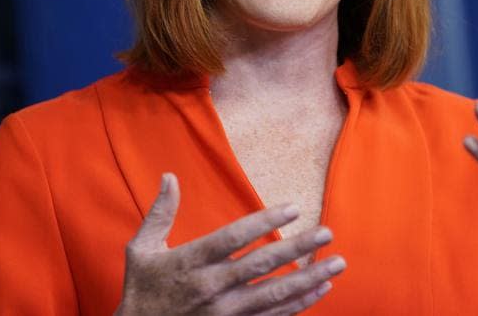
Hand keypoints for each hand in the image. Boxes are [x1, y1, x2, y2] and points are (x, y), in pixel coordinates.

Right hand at [116, 173, 345, 315]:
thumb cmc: (141, 290)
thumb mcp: (142, 250)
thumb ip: (160, 213)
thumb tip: (170, 176)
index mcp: (190, 261)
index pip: (234, 237)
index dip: (265, 221)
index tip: (294, 208)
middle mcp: (211, 287)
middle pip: (261, 264)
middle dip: (299, 248)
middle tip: (327, 232)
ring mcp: (224, 313)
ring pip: (274, 294)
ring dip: (309, 278)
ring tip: (337, 263)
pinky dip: (299, 305)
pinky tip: (320, 289)